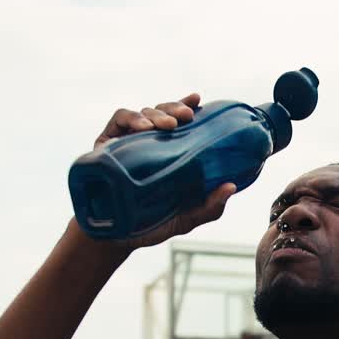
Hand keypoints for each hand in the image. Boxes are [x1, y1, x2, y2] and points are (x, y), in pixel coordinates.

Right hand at [89, 92, 234, 249]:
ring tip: (168, 125)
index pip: (180, 122)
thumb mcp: (185, 218)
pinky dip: (132, 119)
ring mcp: (127, 142)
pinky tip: (142, 128)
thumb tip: (231, 186)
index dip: (187, 106)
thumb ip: (210, 206)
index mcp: (169, 153)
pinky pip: (119, 120)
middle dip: (175, 108)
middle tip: (186, 116)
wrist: (114, 239)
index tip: (197, 100)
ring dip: (156, 114)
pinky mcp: (106, 144)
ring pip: (144, 113)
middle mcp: (149, 143)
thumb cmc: (151, 226)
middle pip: (163, 113)